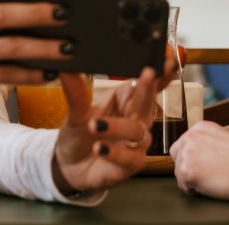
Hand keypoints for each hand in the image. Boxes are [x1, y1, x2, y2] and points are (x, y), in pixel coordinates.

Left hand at [53, 56, 175, 193]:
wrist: (68, 166)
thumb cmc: (79, 134)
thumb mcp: (75, 112)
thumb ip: (76, 92)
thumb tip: (66, 69)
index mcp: (126, 99)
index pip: (145, 83)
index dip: (158, 73)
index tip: (162, 62)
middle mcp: (135, 118)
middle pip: (147, 102)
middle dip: (148, 88)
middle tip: (147, 73)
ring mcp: (136, 141)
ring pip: (136, 131)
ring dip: (117, 126)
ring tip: (95, 125)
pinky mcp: (132, 163)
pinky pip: (130, 157)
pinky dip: (115, 152)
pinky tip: (100, 148)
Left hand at [171, 121, 228, 201]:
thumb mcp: (223, 140)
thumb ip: (206, 144)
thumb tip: (197, 157)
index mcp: (200, 127)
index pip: (184, 144)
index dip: (193, 158)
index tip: (205, 165)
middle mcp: (190, 136)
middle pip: (177, 157)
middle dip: (188, 167)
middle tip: (209, 174)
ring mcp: (187, 153)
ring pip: (179, 173)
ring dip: (193, 180)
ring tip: (215, 179)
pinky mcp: (186, 172)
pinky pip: (184, 187)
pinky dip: (196, 191)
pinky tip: (212, 185)